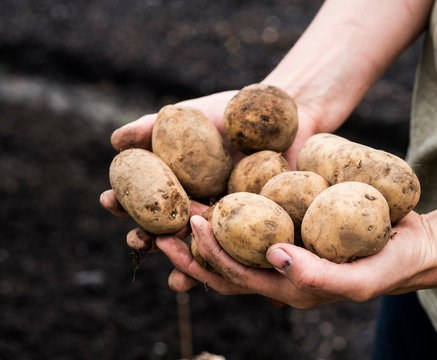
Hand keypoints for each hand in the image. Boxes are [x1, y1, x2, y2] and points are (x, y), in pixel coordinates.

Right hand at [99, 88, 320, 289]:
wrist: (285, 114)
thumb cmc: (232, 112)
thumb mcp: (190, 116)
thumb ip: (153, 126)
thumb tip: (114, 141)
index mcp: (176, 183)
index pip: (143, 197)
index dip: (123, 202)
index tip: (108, 200)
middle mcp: (195, 205)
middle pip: (165, 229)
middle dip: (148, 239)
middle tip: (138, 240)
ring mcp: (224, 219)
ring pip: (200, 247)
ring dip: (185, 265)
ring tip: (175, 277)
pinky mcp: (253, 226)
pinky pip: (239, 249)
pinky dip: (228, 264)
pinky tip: (219, 273)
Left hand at [158, 211, 436, 308]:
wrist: (412, 246)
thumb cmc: (389, 263)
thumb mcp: (358, 276)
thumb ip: (317, 276)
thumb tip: (272, 257)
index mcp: (287, 288)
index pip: (235, 276)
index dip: (207, 253)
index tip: (188, 221)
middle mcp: (277, 273)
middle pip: (221, 263)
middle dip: (186, 246)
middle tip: (158, 220)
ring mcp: (281, 252)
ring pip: (231, 242)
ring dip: (199, 228)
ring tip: (173, 203)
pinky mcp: (290, 229)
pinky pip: (252, 221)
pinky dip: (229, 209)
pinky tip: (213, 189)